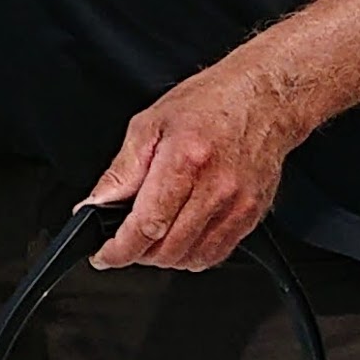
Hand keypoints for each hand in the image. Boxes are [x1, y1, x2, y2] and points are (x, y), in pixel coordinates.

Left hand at [91, 52, 307, 275]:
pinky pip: (215, 255)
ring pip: (191, 259)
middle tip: (125, 240)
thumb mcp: (149, 125)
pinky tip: (181, 235)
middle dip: (137, 253)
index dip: (119, 250)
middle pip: (168, 249)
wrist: (262, 100)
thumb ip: (121, 171)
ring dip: (164, 257)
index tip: (104, 255)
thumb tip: (96, 204)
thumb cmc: (209, 104)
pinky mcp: (251, 215)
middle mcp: (216, 187)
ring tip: (153, 234)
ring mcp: (238, 205)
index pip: (147, 225)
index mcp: (186, 161)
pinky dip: (191, 255)